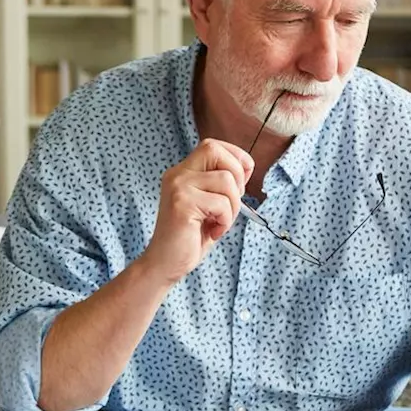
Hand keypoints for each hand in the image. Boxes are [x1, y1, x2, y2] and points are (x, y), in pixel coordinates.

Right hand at [139, 138, 253, 284]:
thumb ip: (220, 184)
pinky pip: (221, 203)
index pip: (212, 145)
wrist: (165, 264)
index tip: (241, 182)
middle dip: (236, 175)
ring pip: (225, 179)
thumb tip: (245, 167)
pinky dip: (225, 220)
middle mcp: (177, 175)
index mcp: (182, 173)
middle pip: (215, 150)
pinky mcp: (182, 203)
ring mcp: (178, 187)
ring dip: (232, 206)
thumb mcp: (209, 204)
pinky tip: (212, 231)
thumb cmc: (189, 237)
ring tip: (219, 222)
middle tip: (231, 202)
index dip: (235, 157)